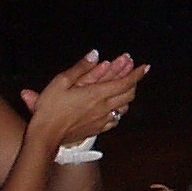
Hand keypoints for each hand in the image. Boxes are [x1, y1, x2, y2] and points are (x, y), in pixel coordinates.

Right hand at [24, 51, 147, 147]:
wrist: (46, 136)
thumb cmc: (50, 108)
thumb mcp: (61, 82)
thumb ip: (81, 67)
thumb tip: (95, 54)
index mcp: (97, 94)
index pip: (125, 82)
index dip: (137, 74)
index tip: (145, 66)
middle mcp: (104, 108)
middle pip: (129, 94)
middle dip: (134, 82)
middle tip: (134, 73)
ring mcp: (102, 120)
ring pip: (124, 107)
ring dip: (128, 96)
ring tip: (125, 88)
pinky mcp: (97, 129)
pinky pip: (115, 119)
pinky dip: (119, 110)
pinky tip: (115, 107)